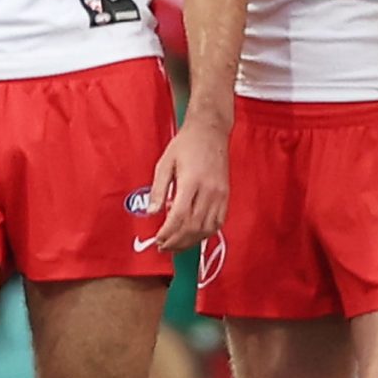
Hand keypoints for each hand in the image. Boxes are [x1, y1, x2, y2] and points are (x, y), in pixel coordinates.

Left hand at [147, 114, 228, 251]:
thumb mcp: (165, 163)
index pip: (180, 216)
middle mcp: (209, 190)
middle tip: (164, 246)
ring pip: (207, 228)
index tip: (158, 239)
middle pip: (194, 226)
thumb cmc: (186, 144)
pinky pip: (218, 222)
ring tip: (176, 245)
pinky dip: (206, 234)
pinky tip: (194, 236)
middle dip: (177, 241)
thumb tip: (151, 212)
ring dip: (191, 241)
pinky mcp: (226, 196)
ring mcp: (220, 194)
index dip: (168, 232)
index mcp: (192, 181)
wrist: (210, 131)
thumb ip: (158, 190)